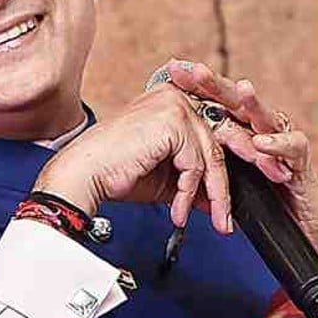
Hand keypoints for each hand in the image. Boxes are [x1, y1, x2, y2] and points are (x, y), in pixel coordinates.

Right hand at [33, 82, 235, 234]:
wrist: (85, 176)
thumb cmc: (115, 173)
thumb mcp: (167, 179)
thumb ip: (194, 182)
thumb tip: (218, 200)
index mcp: (172, 102)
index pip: (212, 130)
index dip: (228, 162)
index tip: (232, 194)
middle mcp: (175, 96)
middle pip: (216, 142)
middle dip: (225, 184)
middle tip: (228, 219)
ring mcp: (174, 105)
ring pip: (211, 155)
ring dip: (214, 195)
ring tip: (212, 221)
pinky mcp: (172, 120)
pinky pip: (195, 163)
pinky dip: (188, 193)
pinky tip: (178, 211)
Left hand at [160, 59, 317, 292]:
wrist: (300, 231)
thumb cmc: (262, 203)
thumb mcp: (225, 180)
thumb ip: (203, 164)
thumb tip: (167, 154)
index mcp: (241, 130)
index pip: (217, 103)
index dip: (197, 87)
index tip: (173, 70)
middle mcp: (262, 130)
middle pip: (238, 102)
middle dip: (217, 84)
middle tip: (196, 71)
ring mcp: (284, 142)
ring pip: (267, 117)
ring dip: (252, 103)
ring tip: (240, 89)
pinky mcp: (302, 162)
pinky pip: (292, 147)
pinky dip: (277, 143)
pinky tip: (261, 140)